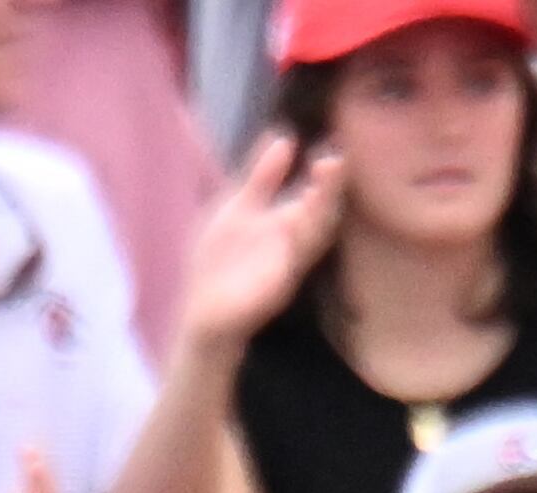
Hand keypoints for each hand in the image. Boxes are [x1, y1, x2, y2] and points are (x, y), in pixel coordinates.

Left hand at [178, 131, 345, 352]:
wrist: (203, 311)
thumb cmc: (221, 260)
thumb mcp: (238, 209)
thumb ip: (260, 178)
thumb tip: (282, 136)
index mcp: (288, 219)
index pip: (317, 192)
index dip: (327, 171)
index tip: (331, 143)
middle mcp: (295, 240)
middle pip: (324, 211)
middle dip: (331, 187)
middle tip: (334, 159)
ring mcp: (288, 264)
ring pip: (314, 235)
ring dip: (320, 209)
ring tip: (324, 179)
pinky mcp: (277, 288)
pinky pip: (293, 264)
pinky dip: (296, 242)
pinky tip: (295, 218)